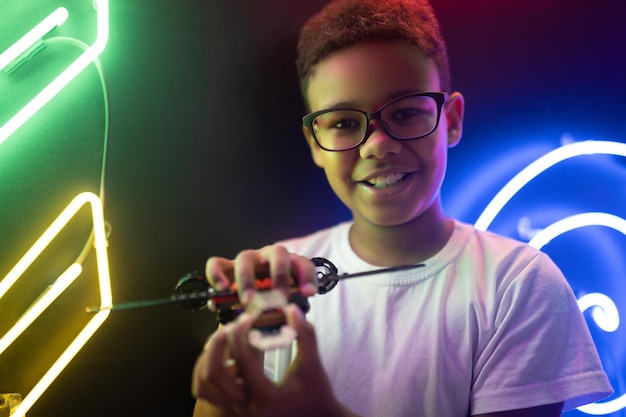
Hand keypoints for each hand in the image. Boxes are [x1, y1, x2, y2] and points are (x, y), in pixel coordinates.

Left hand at [192, 305, 351, 416]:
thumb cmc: (316, 393)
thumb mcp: (313, 364)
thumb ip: (304, 335)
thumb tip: (291, 309)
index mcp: (265, 397)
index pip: (242, 361)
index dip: (241, 333)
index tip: (248, 317)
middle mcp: (246, 407)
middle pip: (213, 374)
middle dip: (218, 344)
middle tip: (230, 325)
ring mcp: (237, 410)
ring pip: (204, 384)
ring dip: (209, 357)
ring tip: (224, 338)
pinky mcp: (233, 408)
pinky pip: (208, 390)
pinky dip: (208, 370)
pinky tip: (224, 354)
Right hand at [205, 245, 318, 304]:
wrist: (253, 308)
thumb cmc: (274, 307)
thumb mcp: (287, 309)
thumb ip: (292, 313)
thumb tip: (296, 324)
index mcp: (289, 264)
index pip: (302, 263)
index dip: (307, 276)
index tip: (309, 294)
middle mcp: (268, 257)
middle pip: (276, 254)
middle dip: (279, 275)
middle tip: (280, 298)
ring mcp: (247, 260)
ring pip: (245, 258)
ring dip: (248, 279)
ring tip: (249, 300)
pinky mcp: (226, 267)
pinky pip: (217, 263)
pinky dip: (217, 274)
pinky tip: (222, 289)